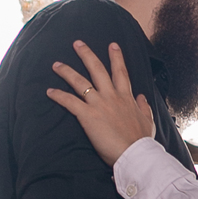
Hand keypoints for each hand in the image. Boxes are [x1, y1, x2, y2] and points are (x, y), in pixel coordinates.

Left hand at [47, 40, 155, 165]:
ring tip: (56, 65)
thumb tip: (142, 97)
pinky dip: (59, 96)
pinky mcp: (88, 115)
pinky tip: (49, 92)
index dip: (116, 57)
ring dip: (67, 72)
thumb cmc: (142, 141)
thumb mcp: (148, 122)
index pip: (121, 73)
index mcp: (126, 98)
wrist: (135, 154)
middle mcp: (112, 96)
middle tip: (77, 44)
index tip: (112, 45)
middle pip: (97, 69)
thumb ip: (145, 107)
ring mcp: (99, 104)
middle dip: (86, 54)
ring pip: (80, 82)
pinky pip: (70, 102)